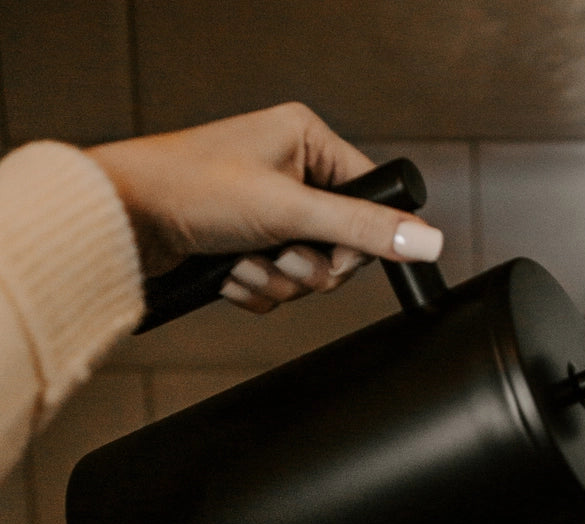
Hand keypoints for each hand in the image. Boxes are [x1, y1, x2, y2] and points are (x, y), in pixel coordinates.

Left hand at [87, 102, 443, 313]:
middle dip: (308, 264)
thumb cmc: (190, 188)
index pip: (370, 198)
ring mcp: (267, 210)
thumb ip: (365, 229)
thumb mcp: (291, 209)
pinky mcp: (246, 242)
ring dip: (277, 279)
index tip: (332, 251)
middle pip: (342, 245)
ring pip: (308, 271)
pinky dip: (254, 287)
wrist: (121, 219)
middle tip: (279, 252)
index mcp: (305, 139)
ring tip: (242, 258)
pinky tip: (226, 268)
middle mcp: (289, 170)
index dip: (359, 239)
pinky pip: (278, 284)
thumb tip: (428, 240)